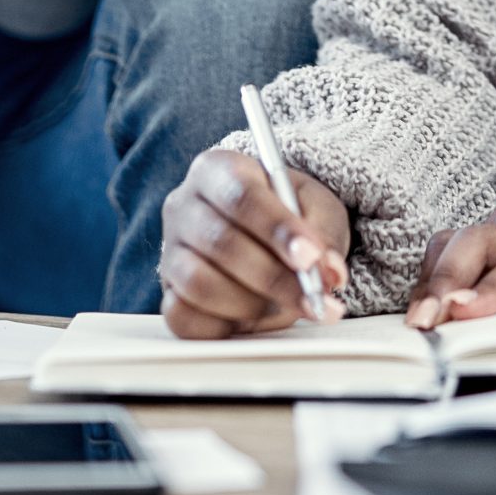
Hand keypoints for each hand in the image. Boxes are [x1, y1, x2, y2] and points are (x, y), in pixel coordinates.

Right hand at [160, 148, 352, 337]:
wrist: (266, 239)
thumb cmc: (289, 217)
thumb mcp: (316, 209)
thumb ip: (324, 234)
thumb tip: (327, 272)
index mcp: (216, 169)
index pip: (241, 194)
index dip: (276, 228)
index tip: (310, 257)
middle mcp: (183, 206)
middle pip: (220, 242)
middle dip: (274, 277)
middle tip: (314, 297)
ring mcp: (170, 252)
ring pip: (199, 283)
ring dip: (253, 304)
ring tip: (286, 305)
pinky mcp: (167, 294)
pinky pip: (184, 318)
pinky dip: (226, 325)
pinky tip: (255, 317)